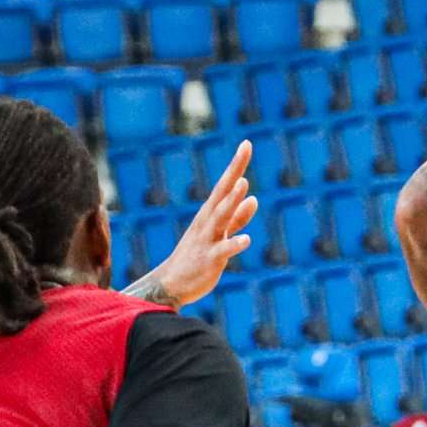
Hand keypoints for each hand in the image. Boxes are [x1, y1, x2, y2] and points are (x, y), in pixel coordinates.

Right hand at [136, 141, 256, 307]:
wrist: (172, 284)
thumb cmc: (197, 256)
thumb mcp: (220, 233)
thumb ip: (237, 217)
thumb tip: (253, 198)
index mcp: (210, 213)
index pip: (226, 185)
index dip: (236, 165)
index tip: (247, 143)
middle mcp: (207, 221)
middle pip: (223, 192)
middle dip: (235, 170)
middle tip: (245, 148)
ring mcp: (208, 239)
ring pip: (221, 217)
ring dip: (232, 201)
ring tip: (244, 184)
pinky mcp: (209, 260)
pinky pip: (223, 250)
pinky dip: (234, 244)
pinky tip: (247, 239)